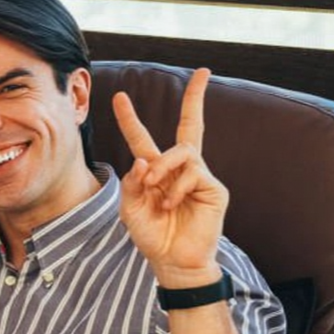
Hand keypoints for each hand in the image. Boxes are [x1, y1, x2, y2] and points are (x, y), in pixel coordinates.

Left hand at [114, 68, 228, 286]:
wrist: (173, 261)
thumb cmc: (152, 236)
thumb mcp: (130, 208)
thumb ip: (132, 182)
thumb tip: (145, 159)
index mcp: (155, 171)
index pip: (143, 139)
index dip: (130, 119)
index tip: (119, 96)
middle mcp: (179, 169)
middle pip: (190, 126)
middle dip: (196, 98)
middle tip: (204, 72)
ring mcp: (199, 176)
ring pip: (182, 151)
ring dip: (163, 167)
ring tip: (156, 190)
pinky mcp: (214, 188)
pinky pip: (193, 173)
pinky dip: (176, 188)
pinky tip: (171, 204)